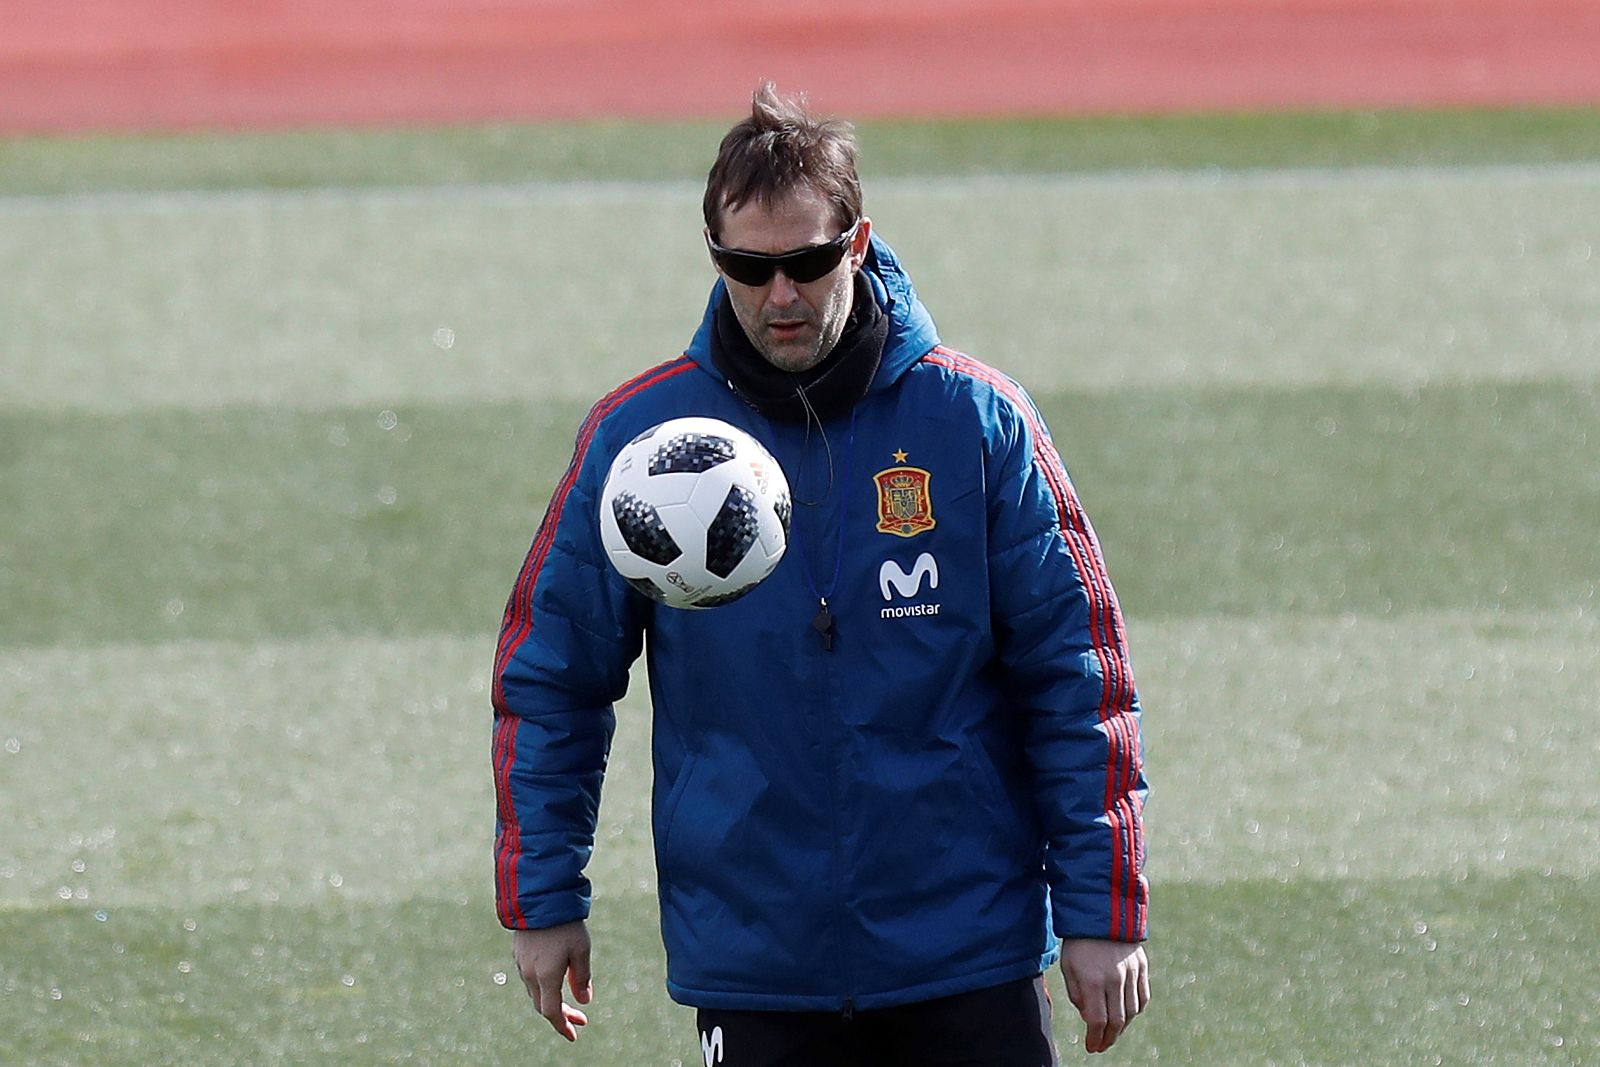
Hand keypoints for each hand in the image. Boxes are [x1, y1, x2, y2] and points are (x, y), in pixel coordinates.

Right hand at [513, 921, 592, 1041]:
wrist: (538, 896)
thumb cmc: (564, 923)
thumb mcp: (581, 949)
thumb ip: (582, 977)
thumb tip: (584, 1001)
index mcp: (546, 976)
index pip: (551, 1012)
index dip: (562, 1026)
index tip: (574, 1035)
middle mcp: (530, 974)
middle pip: (542, 1005)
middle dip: (560, 1016)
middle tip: (579, 1020)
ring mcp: (522, 963)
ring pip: (535, 991)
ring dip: (551, 1000)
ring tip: (570, 999)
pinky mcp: (519, 952)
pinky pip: (530, 977)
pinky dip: (543, 985)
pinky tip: (554, 978)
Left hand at [1060, 939, 1148, 1053]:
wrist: (1101, 912)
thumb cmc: (1079, 942)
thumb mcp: (1068, 967)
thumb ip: (1077, 995)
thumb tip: (1090, 1019)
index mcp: (1092, 980)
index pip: (1097, 1020)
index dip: (1095, 1038)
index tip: (1091, 1047)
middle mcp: (1114, 979)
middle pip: (1117, 1021)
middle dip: (1109, 1038)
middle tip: (1102, 1046)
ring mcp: (1131, 972)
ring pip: (1132, 1011)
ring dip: (1123, 1027)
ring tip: (1113, 1033)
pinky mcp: (1142, 966)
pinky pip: (1143, 996)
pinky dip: (1136, 1010)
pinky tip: (1127, 1015)